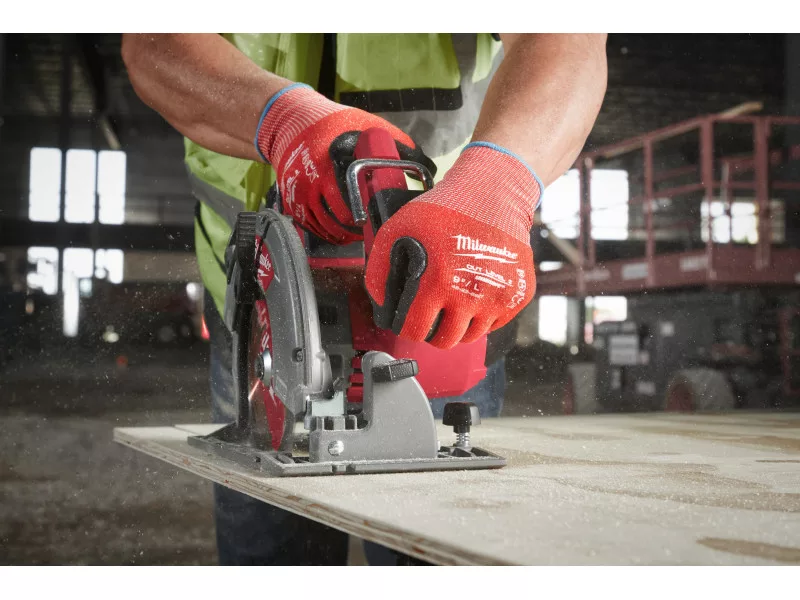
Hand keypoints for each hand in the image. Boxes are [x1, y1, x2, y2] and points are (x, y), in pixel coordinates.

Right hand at [255, 83, 433, 243]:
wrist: (293, 121)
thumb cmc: (336, 124)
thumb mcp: (368, 125)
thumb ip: (399, 143)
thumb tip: (429, 167)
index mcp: (335, 160)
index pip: (354, 196)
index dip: (369, 212)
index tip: (383, 218)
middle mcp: (315, 178)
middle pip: (342, 217)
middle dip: (360, 226)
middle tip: (376, 227)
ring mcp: (301, 192)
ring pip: (328, 226)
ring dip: (346, 233)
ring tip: (362, 231)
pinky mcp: (292, 202)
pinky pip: (313, 227)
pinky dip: (329, 232)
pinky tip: (342, 231)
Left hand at [364, 142, 541, 349]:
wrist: (493, 194)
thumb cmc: (445, 210)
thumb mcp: (398, 230)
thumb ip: (381, 269)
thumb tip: (381, 301)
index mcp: (439, 282)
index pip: (416, 331)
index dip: (407, 327)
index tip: (408, 320)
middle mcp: (470, 295)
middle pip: (445, 341)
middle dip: (433, 331)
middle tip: (431, 314)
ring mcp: (497, 298)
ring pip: (471, 336)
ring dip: (458, 325)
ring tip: (452, 302)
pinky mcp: (517, 296)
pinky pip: (494, 324)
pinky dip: (482, 316)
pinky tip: (473, 293)